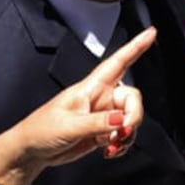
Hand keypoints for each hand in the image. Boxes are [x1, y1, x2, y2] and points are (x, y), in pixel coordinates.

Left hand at [12, 28, 153, 169]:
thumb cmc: (42, 130)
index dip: (135, 46)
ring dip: (128, 133)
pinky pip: (123, 134)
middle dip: (134, 115)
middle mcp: (100, 98)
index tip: (151, 32)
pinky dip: (122, 144)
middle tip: (123, 131)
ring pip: (130, 118)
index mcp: (90, 87)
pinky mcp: (102, 131)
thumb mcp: (69, 125)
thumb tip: (121, 120)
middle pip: (132, 98)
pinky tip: (110, 151)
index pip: (118, 61)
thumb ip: (97, 123)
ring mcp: (102, 115)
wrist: (32, 151)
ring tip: (112, 145)